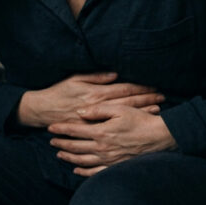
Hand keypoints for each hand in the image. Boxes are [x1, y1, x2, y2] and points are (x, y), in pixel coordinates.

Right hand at [17, 72, 163, 127]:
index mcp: (96, 94)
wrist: (43, 111)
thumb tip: (114, 74)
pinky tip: (139, 124)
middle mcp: (99, 108)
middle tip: (162, 97)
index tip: (154, 86)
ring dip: (142, 112)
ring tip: (157, 110)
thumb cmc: (59, 92)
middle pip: (128, 103)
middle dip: (147, 99)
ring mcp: (97, 121)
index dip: (141, 88)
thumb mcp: (75, 79)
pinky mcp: (93, 131)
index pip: (124, 90)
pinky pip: (115, 129)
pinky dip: (128, 126)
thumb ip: (96, 77)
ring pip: (124, 116)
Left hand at [47, 105, 176, 176]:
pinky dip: (83, 171)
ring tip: (59, 154)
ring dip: (68, 157)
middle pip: (75, 146)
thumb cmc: (141, 120)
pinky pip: (95, 172)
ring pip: (82, 160)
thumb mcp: (119, 109)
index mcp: (101, 131)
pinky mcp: (115, 166)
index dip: (61, 128)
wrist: (159, 137)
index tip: (51, 127)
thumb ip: (98, 110)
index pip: (75, 130)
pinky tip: (76, 169)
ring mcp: (108, 159)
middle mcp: (102, 147)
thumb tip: (80, 112)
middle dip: (61, 143)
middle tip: (51, 141)